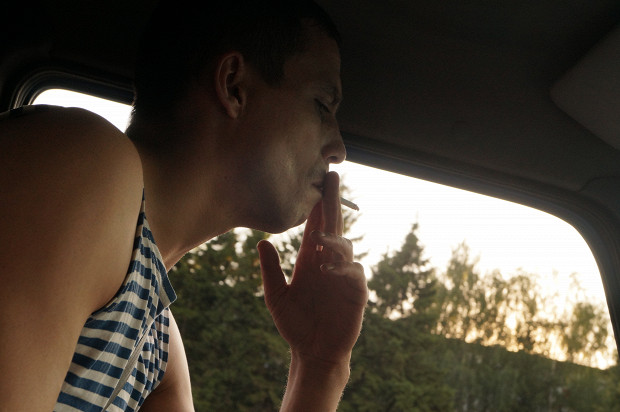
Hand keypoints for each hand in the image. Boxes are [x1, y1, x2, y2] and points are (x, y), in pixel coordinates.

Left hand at [257, 171, 367, 366]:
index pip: (315, 226)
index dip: (316, 205)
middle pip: (333, 226)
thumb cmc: (295, 325)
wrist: (312, 352)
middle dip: (332, 202)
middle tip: (331, 178)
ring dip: (332, 239)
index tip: (316, 182)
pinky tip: (326, 269)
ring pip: (344, 246)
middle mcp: (328, 262)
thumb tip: (261, 242)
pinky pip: (354, 273)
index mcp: (309, 260)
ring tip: (316, 237)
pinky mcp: (355, 293)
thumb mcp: (276, 296)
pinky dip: (342, 267)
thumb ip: (271, 270)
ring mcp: (343, 276)